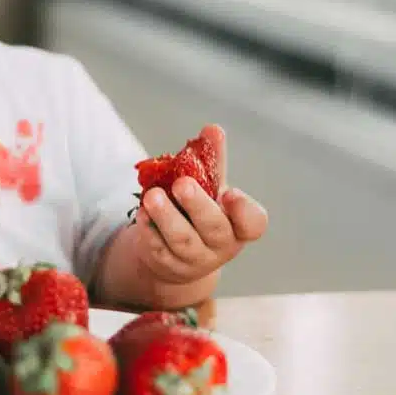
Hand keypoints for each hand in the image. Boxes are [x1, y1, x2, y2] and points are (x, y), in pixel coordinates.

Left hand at [134, 125, 267, 283]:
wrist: (178, 254)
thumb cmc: (201, 213)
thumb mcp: (210, 188)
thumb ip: (212, 161)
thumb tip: (213, 129)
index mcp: (238, 225)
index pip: (253, 223)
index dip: (244, 210)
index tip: (231, 193)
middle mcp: (221, 244)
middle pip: (214, 228)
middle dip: (198, 205)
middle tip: (182, 184)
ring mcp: (195, 259)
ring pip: (182, 240)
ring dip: (166, 216)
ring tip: (152, 196)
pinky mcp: (168, 265)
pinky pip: (159, 249)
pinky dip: (149, 230)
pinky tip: (142, 212)